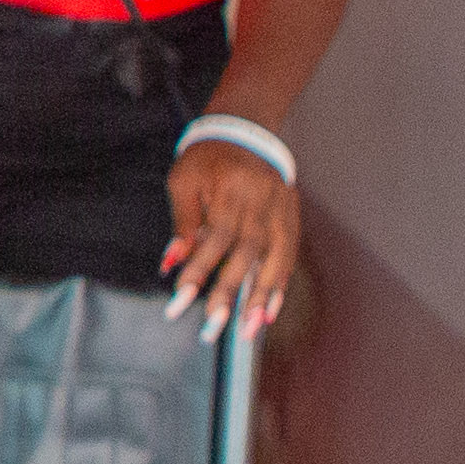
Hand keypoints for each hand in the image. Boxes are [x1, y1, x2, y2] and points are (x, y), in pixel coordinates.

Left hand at [163, 140, 299, 335]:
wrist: (246, 135)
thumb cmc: (207, 161)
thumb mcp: (184, 181)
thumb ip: (182, 222)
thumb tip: (171, 261)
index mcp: (230, 194)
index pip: (213, 240)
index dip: (198, 271)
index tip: (180, 301)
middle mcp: (260, 205)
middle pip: (245, 255)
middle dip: (230, 294)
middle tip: (214, 327)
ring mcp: (281, 213)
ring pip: (274, 260)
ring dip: (262, 298)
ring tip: (249, 329)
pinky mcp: (292, 220)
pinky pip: (289, 257)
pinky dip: (280, 286)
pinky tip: (270, 311)